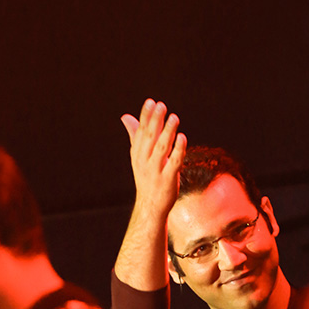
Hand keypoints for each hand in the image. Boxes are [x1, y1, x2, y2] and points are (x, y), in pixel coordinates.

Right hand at [121, 99, 186, 218]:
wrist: (150, 206)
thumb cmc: (147, 177)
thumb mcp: (139, 156)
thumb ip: (135, 135)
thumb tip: (125, 116)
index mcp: (137, 153)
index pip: (140, 132)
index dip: (146, 116)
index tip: (151, 102)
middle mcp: (144, 161)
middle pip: (150, 138)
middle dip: (155, 121)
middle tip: (162, 106)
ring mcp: (155, 171)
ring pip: (161, 148)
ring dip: (168, 132)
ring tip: (174, 117)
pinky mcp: (168, 179)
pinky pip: (173, 162)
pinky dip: (178, 150)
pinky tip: (183, 137)